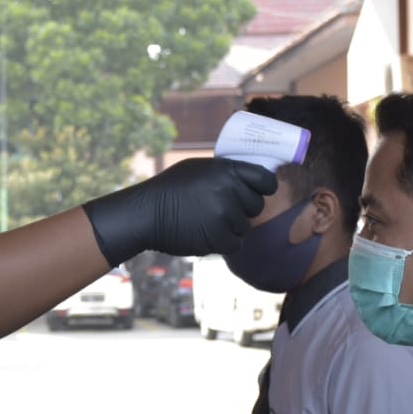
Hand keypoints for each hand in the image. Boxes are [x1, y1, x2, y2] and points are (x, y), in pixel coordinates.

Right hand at [81, 158, 276, 265]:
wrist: (146, 213)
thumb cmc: (170, 190)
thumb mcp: (198, 169)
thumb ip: (225, 173)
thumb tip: (250, 179)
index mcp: (226, 169)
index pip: (266, 180)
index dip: (264, 189)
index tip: (257, 194)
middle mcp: (228, 188)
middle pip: (256, 206)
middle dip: (242, 211)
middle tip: (220, 212)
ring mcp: (224, 213)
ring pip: (245, 227)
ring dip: (230, 229)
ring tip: (206, 222)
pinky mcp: (218, 236)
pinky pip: (236, 244)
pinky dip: (223, 244)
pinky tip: (206, 235)